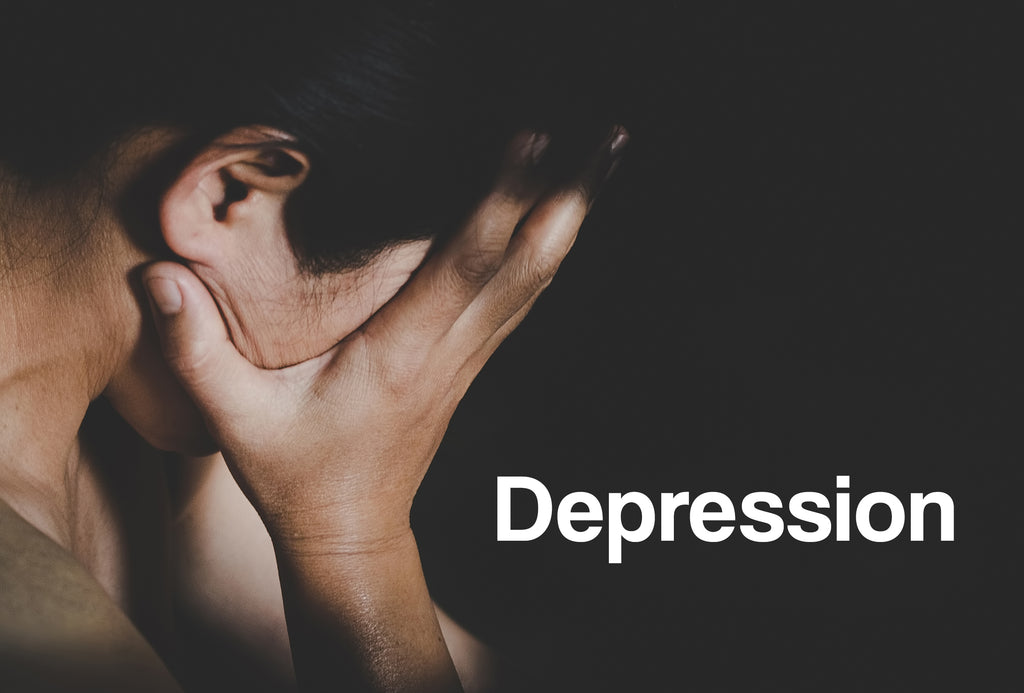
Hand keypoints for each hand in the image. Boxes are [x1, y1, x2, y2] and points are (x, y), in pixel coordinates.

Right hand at [143, 127, 627, 549]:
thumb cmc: (297, 476)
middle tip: (609, 139)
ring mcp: (469, 358)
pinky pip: (522, 298)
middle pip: (525, 266)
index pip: (461, 266)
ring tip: (606, 160)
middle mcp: (449, 350)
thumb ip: (196, 349)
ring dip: (572, 220)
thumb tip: (159, 274)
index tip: (531, 141)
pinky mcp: (470, 362)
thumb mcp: (234, 419)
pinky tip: (568, 220)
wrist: (352, 533)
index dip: (499, 201)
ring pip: (535, 281)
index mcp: (400, 354)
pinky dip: (550, 252)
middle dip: (569, 199)